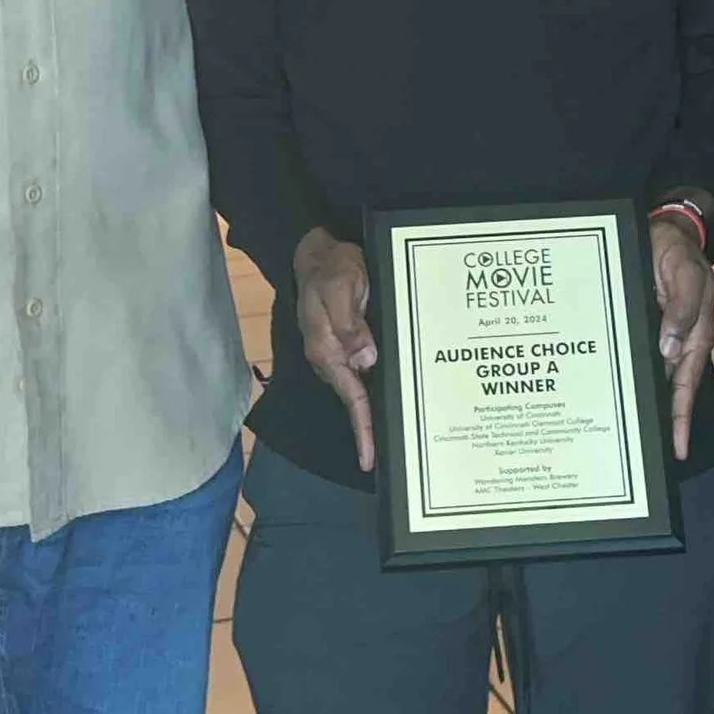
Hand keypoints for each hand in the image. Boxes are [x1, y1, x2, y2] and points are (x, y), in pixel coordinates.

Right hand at [295, 226, 378, 472]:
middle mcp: (331, 358)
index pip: (350, 396)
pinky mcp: (348, 342)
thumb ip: (350, 324)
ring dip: (373, 411)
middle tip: (390, 461)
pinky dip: (376, 386)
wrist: (317, 252)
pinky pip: (363, 370)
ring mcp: (339, 351)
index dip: (362, 428)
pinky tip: (392, 395)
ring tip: (396, 436)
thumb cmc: (330, 267)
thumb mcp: (341, 287)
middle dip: (369, 430)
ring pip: (360, 388)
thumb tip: (366, 360)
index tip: (369, 459)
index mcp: (326, 350)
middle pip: (355, 400)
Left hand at [648, 213, 713, 459]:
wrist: (667, 230)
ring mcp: (665, 337)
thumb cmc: (678, 251)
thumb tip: (671, 349)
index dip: (681, 415)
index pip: (687, 383)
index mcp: (695, 333)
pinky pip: (646, 359)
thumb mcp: (685, 273)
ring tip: (636, 435)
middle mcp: (681, 342)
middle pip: (674, 390)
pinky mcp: (650, 328)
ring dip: (651, 403)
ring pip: (659, 378)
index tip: (677, 447)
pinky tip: (622, 392)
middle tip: (656, 456)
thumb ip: (682, 308)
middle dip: (668, 422)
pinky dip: (638, 377)